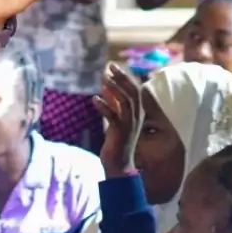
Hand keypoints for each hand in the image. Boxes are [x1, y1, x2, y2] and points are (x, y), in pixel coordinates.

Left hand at [94, 63, 144, 177]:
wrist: (119, 166)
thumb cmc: (116, 142)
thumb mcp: (115, 119)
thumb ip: (113, 103)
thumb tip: (106, 86)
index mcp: (136, 114)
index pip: (135, 90)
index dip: (125, 77)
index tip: (113, 66)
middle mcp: (136, 117)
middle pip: (133, 93)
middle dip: (122, 78)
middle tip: (110, 66)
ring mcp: (130, 125)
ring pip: (127, 102)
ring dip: (115, 89)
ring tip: (103, 79)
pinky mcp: (120, 132)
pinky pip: (114, 116)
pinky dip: (105, 107)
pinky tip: (94, 99)